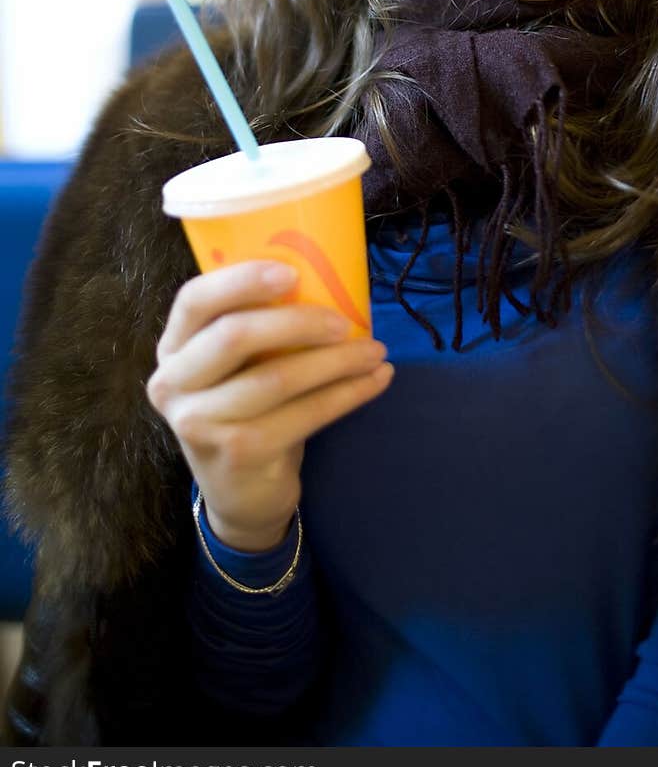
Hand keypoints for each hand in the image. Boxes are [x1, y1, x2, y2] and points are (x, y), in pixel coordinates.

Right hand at [146, 261, 392, 550]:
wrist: (240, 493)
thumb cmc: (247, 410)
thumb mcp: (236, 368)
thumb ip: (257, 327)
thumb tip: (327, 277)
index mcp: (173, 348)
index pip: (194, 300)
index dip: (241, 280)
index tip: (291, 273)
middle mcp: (174, 384)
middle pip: (235, 335)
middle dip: (299, 322)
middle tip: (346, 322)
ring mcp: (200, 423)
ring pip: (276, 378)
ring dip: (336, 362)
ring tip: (376, 352)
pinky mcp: (238, 453)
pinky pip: (304, 414)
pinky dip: (348, 394)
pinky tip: (376, 381)